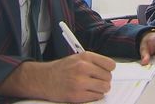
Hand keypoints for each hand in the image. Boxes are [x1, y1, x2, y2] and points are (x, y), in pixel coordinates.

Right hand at [0, 52, 115, 102]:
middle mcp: (83, 68)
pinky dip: (94, 96)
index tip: (105, 72)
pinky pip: (96, 97)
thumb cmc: (61, 69)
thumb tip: (109, 69)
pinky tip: (86, 92)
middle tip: (96, 81)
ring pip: (105, 88)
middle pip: (108, 77)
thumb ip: (92, 62)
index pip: (110, 64)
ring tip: (92, 87)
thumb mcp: (77, 58)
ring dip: (100, 89)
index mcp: (85, 57)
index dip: (108, 70)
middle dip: (104, 80)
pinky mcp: (77, 95)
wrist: (43, 79)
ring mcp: (80, 82)